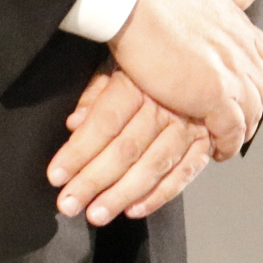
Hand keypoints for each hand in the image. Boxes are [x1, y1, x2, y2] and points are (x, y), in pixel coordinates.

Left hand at [48, 67, 213, 223]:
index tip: (56, 175)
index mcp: (140, 83)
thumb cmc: (150, 57)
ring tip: (96, 214)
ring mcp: (189, 124)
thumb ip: (96, 92)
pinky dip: (160, 194)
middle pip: (126, 149)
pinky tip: (134, 209)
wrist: (200, 49)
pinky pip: (184, 173)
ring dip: (122, 194)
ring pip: (154, 165)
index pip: (105, 122)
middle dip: (94, 180)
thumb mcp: (118, 62)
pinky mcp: (205, 141)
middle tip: (70, 204)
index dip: (78, 151)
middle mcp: (167, 105)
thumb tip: (74, 124)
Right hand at [106, 0, 262, 158]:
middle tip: (235, 124)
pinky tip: (217, 152)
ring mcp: (232, 74)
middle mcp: (244, 52)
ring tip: (226, 142)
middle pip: (262, 91)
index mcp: (242, 27)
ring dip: (241, 130)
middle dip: (252, 109)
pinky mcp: (215, 96)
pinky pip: (232, 130)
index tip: (243, 92)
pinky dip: (228, 144)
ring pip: (252, 114)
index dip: (256, 80)